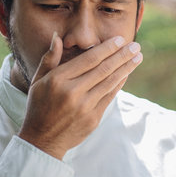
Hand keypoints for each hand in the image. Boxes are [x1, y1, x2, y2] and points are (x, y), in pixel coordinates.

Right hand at [18, 32, 142, 159]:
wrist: (42, 140)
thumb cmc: (39, 106)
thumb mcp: (38, 81)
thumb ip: (49, 58)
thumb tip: (58, 36)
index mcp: (58, 80)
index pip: (89, 59)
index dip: (107, 48)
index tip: (120, 39)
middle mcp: (72, 92)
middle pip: (103, 69)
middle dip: (122, 55)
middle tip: (136, 45)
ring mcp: (84, 106)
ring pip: (110, 82)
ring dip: (126, 68)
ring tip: (137, 57)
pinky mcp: (93, 118)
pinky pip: (110, 96)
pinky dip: (119, 83)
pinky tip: (127, 73)